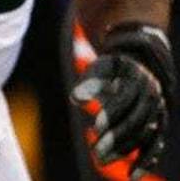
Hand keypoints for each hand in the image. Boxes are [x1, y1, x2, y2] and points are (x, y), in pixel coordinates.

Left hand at [72, 23, 174, 179]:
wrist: (140, 64)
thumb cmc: (113, 68)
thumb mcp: (100, 68)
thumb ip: (89, 82)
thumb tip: (76, 98)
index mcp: (137, 80)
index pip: (124, 101)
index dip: (111, 115)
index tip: (95, 127)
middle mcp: (151, 97)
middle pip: (135, 122)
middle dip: (115, 138)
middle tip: (95, 152)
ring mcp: (158, 113)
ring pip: (145, 137)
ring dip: (125, 151)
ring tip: (101, 160)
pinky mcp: (158, 127)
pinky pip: (156, 146)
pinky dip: (146, 161)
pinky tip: (133, 175)